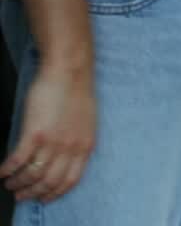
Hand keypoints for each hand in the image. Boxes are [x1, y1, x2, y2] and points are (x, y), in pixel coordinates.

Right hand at [0, 61, 95, 202]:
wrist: (69, 68)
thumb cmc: (77, 88)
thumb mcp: (87, 120)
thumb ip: (79, 141)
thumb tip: (68, 157)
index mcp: (85, 146)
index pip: (69, 181)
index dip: (55, 193)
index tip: (45, 198)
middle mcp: (69, 148)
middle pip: (48, 182)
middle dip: (33, 192)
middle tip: (22, 196)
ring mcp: (52, 142)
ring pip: (31, 174)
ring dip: (18, 183)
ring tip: (10, 184)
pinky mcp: (34, 133)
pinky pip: (18, 160)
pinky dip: (8, 170)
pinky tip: (2, 172)